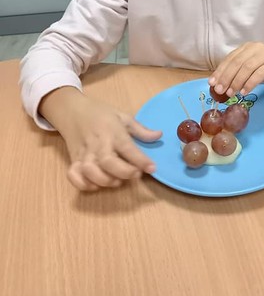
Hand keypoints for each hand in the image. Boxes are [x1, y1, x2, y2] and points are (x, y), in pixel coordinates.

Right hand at [40, 88, 161, 191]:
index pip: (127, 147)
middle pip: (108, 162)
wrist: (72, 110)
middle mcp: (97, 143)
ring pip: (90, 171)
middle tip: (136, 175)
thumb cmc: (100, 113)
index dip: (141, 160)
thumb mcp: (122, 116)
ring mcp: (83, 153)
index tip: (153, 168)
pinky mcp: (73, 160)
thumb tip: (159, 135)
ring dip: (105, 180)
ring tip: (117, 181)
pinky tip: (95, 185)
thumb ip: (140, 129)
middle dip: (124, 172)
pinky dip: (83, 184)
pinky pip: (73, 175)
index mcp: (112, 131)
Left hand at [209, 42, 263, 97]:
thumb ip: (237, 73)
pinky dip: (249, 83)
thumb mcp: (251, 70)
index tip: (212, 83)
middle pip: (236, 62)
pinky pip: (259, 73)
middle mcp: (255, 48)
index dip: (220, 71)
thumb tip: (219, 85)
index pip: (230, 58)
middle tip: (220, 91)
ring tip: (231, 94)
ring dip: (236, 81)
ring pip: (247, 67)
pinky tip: (244, 92)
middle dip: (226, 77)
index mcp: (247, 47)